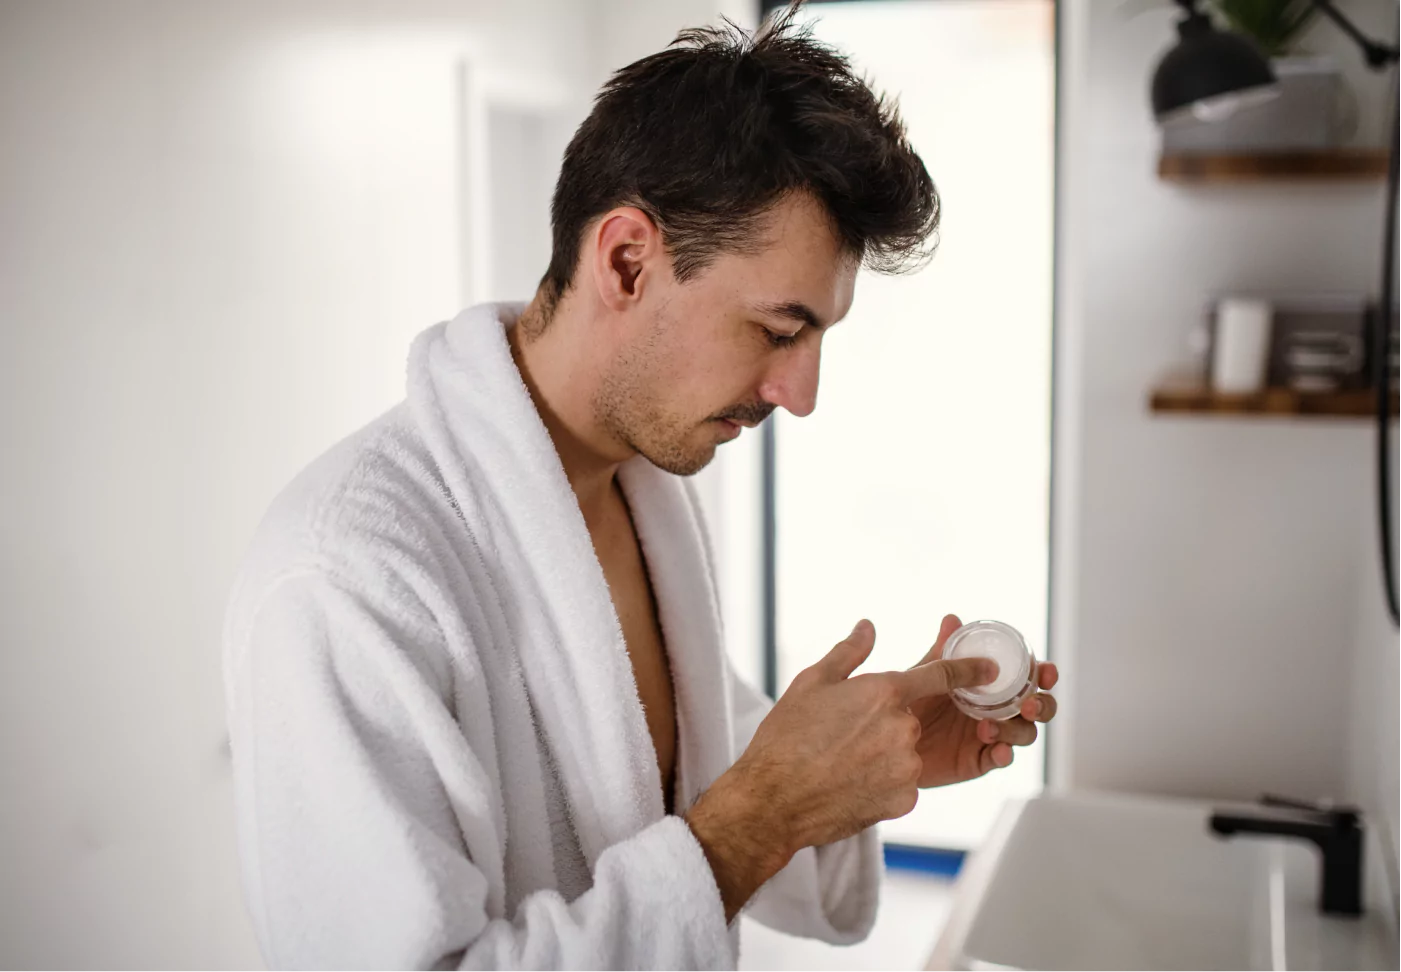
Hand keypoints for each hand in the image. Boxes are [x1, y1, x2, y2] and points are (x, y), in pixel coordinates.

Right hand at [685, 618, 995, 919]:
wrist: (773, 800)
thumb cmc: (786, 737)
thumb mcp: (812, 683)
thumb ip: (849, 653)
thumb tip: (868, 626)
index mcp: (885, 692)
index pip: (942, 674)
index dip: (968, 669)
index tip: (988, 669)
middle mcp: (903, 728)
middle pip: (912, 718)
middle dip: (888, 722)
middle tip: (846, 733)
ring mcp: (906, 767)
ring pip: (906, 752)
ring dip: (884, 753)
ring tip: (841, 760)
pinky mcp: (904, 799)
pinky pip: (902, 783)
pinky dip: (882, 782)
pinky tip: (848, 782)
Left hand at [907, 613, 1059, 788]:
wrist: (884, 737)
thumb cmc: (906, 700)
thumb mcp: (923, 674)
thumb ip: (941, 652)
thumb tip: (952, 619)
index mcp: (989, 684)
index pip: (1027, 676)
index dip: (1043, 673)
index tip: (1046, 672)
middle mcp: (996, 709)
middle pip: (1037, 707)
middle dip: (1043, 705)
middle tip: (1029, 705)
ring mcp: (990, 735)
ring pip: (1024, 734)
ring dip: (1017, 730)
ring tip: (988, 727)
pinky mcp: (979, 761)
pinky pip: (1001, 759)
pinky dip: (1005, 754)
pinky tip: (997, 750)